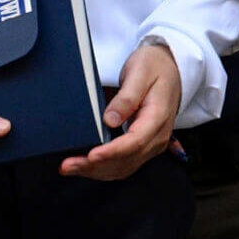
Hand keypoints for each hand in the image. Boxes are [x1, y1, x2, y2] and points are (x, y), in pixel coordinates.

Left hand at [60, 42, 180, 180]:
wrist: (170, 69)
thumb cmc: (154, 67)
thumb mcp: (140, 72)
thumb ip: (127, 97)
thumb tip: (109, 120)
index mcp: (158, 118)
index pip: (134, 142)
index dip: (111, 152)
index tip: (91, 155)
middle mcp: (157, 137)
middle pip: (126, 160)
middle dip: (95, 166)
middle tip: (68, 165)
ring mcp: (151, 144)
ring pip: (123, 167)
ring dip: (96, 171)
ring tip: (70, 167)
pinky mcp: (143, 146)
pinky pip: (124, 164)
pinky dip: (103, 168)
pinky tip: (85, 166)